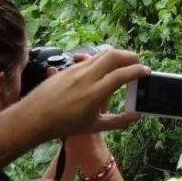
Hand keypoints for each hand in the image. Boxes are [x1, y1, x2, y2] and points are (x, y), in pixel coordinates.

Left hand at [26, 49, 149, 139]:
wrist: (35, 117)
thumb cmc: (65, 125)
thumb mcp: (95, 126)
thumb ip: (119, 121)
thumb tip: (137, 115)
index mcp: (95, 93)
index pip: (122, 74)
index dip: (138, 71)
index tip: (146, 72)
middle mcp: (87, 77)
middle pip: (114, 56)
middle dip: (131, 56)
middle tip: (138, 64)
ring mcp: (76, 70)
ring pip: (102, 54)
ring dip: (118, 56)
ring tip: (124, 64)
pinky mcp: (69, 67)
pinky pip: (91, 58)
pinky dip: (103, 60)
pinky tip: (105, 68)